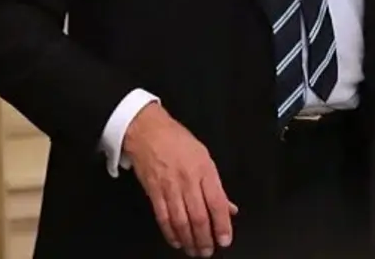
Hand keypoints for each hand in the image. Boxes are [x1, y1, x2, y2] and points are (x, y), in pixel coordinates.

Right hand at [123, 103, 236, 256]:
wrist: (145, 129)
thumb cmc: (175, 139)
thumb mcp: (203, 156)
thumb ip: (216, 185)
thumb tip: (229, 207)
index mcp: (204, 170)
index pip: (217, 204)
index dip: (222, 226)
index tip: (225, 240)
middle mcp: (188, 179)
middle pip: (199, 217)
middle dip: (205, 239)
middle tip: (208, 251)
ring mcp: (169, 186)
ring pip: (181, 221)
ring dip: (189, 240)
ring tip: (194, 250)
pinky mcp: (153, 190)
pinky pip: (163, 216)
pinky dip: (170, 232)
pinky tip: (176, 240)